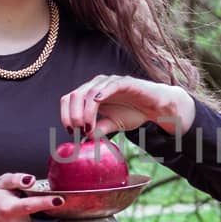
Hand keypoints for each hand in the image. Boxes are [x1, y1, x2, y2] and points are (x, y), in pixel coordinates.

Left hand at [61, 74, 194, 138]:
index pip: (68, 99)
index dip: (65, 115)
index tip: (71, 132)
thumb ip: (98, 129)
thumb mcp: (112, 124)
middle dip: (73, 115)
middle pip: (75, 95)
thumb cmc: (133, 112)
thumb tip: (83, 139)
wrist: (155, 107)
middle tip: (78, 131)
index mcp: (90, 93)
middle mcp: (97, 85)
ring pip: (89, 91)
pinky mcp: (125, 82)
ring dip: (85, 111)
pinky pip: (110, 84)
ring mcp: (110, 82)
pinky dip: (102, 92)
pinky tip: (97, 102)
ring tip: (88, 126)